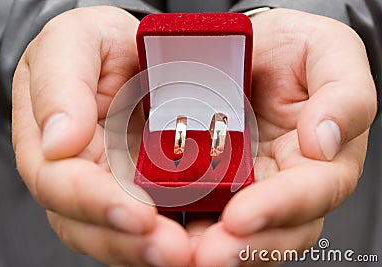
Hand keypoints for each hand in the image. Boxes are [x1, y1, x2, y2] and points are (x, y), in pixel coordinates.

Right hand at [12, 7, 190, 266]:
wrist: (125, 51)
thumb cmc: (95, 45)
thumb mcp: (73, 41)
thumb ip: (60, 85)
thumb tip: (58, 141)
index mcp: (51, 140)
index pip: (60, 183)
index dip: (95, 202)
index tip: (136, 213)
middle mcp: (76, 174)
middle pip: (88, 224)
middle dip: (128, 241)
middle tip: (172, 250)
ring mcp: (108, 187)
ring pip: (117, 235)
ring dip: (149, 250)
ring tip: (187, 254)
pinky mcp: (139, 190)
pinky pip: (147, 226)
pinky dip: (166, 238)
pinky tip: (195, 243)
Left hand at [192, 9, 376, 265]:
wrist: (256, 49)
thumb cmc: (295, 50)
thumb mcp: (329, 52)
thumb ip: (344, 95)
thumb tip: (324, 141)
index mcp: (322, 156)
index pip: (311, 193)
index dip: (280, 208)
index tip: (242, 216)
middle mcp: (287, 180)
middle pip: (277, 231)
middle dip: (244, 248)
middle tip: (206, 254)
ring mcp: (252, 186)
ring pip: (242, 235)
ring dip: (214, 248)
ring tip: (184, 254)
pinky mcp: (219, 183)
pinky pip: (207, 215)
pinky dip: (190, 230)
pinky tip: (169, 233)